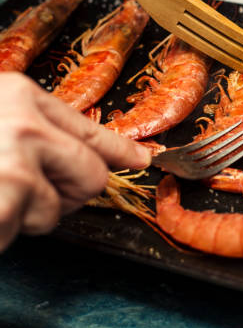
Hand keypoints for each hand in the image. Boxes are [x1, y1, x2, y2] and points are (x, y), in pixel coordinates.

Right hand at [0, 72, 150, 251]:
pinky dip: (4, 231)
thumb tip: (92, 157)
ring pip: (62, 206)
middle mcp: (23, 120)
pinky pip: (30, 226)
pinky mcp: (7, 194)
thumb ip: (32, 132)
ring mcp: (15, 157)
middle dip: (66, 195)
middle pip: (91, 174)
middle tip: (23, 193)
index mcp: (18, 95)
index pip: (89, 128)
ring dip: (29, 214)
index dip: (120, 149)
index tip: (143, 159)